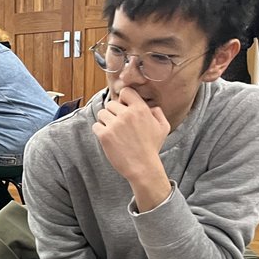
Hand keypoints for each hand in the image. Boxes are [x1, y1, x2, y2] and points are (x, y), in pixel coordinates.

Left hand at [92, 86, 171, 210]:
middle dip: (113, 112)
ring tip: (113, 131)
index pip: (126, 92)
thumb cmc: (152, 148)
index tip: (123, 107)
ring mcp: (115, 124)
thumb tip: (151, 107)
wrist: (143, 167)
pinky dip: (99, 131)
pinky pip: (96, 126)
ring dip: (105, 121)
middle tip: (119, 124)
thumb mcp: (163, 127)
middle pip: (111, 104)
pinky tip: (108, 138)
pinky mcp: (105, 135)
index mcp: (140, 109)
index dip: (123, 99)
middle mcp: (127, 114)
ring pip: (102, 113)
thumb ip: (158, 113)